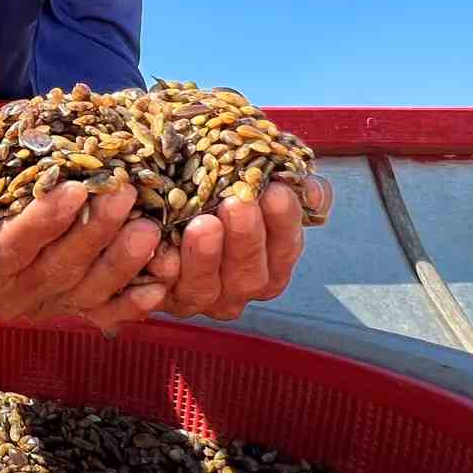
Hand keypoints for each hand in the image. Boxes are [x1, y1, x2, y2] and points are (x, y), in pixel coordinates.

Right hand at [0, 180, 171, 336]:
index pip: (11, 248)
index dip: (42, 221)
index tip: (73, 189)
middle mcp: (12, 297)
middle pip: (59, 269)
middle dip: (95, 232)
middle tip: (126, 193)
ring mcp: (49, 307)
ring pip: (90, 290)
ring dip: (123, 262)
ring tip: (150, 227)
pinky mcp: (78, 311)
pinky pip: (111, 313)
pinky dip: (137, 301)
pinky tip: (162, 280)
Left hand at [151, 175, 332, 321]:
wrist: (158, 190)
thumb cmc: (214, 181)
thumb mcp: (252, 174)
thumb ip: (287, 182)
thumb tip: (314, 192)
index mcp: (269, 262)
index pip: (285, 249)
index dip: (284, 223)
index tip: (276, 191)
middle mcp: (238, 287)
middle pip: (249, 275)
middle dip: (246, 239)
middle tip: (237, 203)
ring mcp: (198, 297)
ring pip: (205, 288)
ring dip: (205, 257)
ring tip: (202, 223)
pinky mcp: (159, 298)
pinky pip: (161, 293)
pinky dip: (163, 274)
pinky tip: (162, 252)